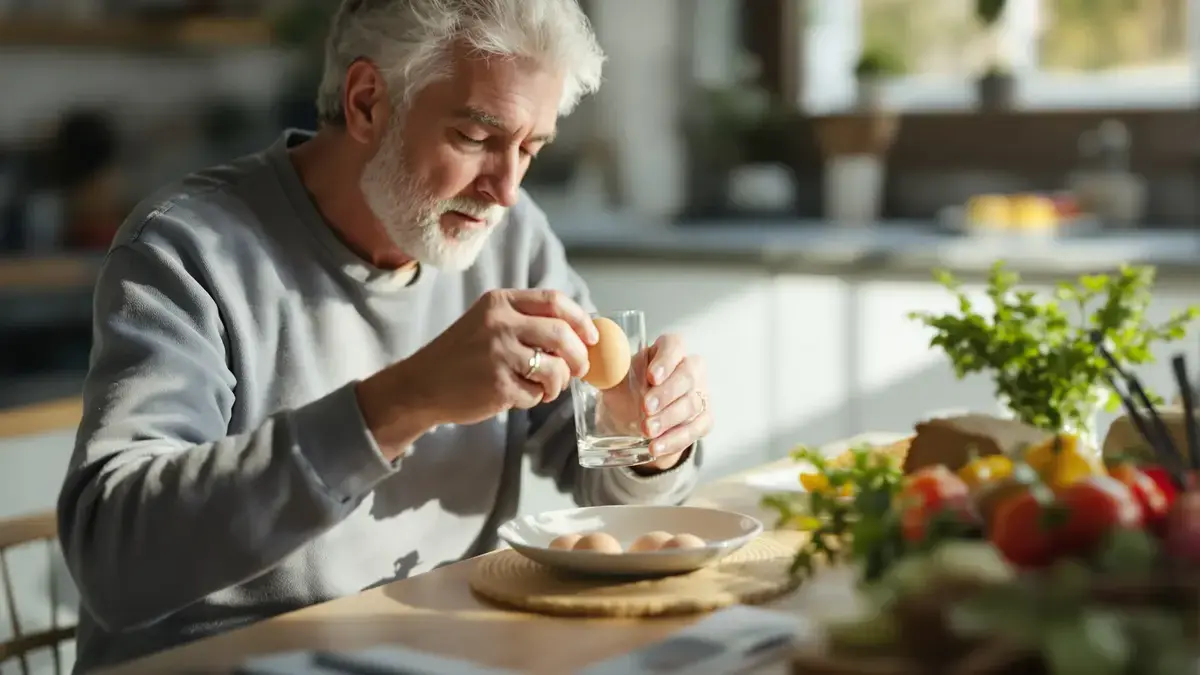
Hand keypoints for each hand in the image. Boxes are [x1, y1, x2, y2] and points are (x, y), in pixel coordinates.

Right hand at [357, 289, 597, 457]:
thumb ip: (525, 321)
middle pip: (562, 335)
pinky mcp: (498, 386)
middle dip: (579, 357)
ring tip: (546, 388)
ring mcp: (499, 355)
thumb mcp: (487, 322)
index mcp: (499, 302)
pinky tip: (517, 395)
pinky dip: (535, 399)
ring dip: (558, 383)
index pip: (555, 301)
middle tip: (579, 370)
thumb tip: (579, 333)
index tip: (592, 337)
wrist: (419, 385)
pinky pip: (536, 394)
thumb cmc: (460, 355)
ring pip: (555, 368)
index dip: (581, 319)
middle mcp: (499, 324)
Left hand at [601, 334, 711, 471]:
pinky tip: (656, 447)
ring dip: (668, 419)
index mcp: (667, 350)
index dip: (666, 359)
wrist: (632, 423)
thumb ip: (607, 373)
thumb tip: (596, 368)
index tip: (652, 377)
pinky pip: (696, 429)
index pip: (674, 345)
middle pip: (688, 375)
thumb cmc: (625, 392)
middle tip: (646, 408)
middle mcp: (689, 368)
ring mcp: (700, 394)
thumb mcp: (614, 381)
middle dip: (667, 393)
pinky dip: (675, 440)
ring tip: (646, 431)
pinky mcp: (703, 419)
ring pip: (692, 403)